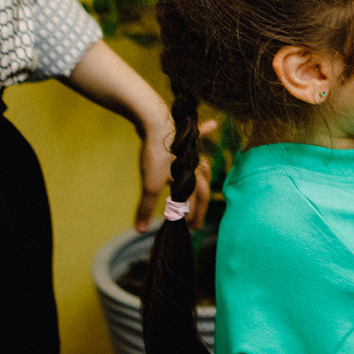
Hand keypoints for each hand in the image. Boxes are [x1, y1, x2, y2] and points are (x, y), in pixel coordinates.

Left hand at [133, 115, 213, 233]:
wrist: (156, 122)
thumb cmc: (157, 155)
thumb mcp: (149, 185)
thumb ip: (146, 208)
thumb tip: (140, 231)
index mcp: (190, 178)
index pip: (194, 201)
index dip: (192, 215)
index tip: (190, 227)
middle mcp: (195, 165)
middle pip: (202, 188)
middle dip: (200, 206)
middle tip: (196, 223)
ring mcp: (191, 150)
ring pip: (202, 165)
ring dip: (204, 176)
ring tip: (205, 182)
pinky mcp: (183, 136)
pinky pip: (198, 133)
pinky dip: (205, 130)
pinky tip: (213, 125)